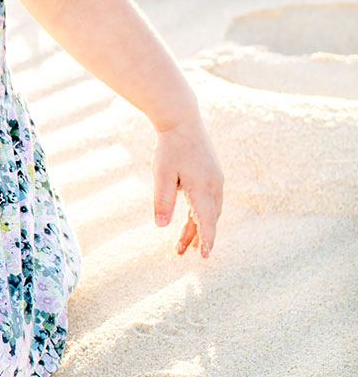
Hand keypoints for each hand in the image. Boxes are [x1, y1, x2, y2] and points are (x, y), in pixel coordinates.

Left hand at [151, 116, 222, 257]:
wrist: (182, 120)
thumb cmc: (170, 147)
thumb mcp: (162, 174)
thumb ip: (162, 200)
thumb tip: (162, 226)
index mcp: (203, 188)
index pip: (207, 222)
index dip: (205, 241)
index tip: (203, 257)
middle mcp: (214, 185)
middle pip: (208, 218)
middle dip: (197, 236)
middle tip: (183, 252)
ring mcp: (216, 179)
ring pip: (210, 209)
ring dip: (199, 225)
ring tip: (185, 241)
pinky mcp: (212, 173)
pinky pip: (209, 199)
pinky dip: (201, 212)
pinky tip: (191, 217)